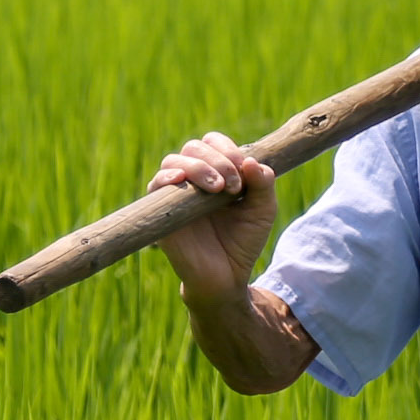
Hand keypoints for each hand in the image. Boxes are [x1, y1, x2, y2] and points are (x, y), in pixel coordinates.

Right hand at [148, 133, 278, 298]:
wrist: (226, 276)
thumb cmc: (243, 242)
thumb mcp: (263, 211)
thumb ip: (263, 184)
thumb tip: (252, 160)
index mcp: (216, 172)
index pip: (214, 143)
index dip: (228, 149)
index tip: (244, 170)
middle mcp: (193, 179)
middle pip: (194, 147)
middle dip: (217, 160)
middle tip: (232, 186)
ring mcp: (175, 193)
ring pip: (174, 160)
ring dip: (198, 167)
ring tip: (216, 189)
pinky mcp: (161, 211)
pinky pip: (156, 184)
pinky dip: (167, 177)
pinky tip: (181, 180)